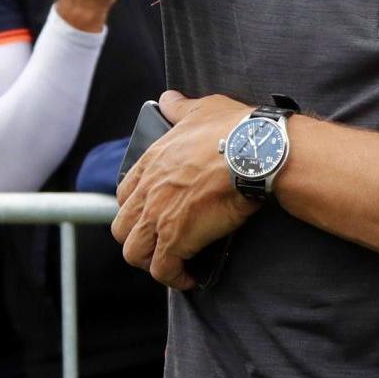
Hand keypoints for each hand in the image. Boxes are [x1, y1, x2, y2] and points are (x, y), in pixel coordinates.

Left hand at [110, 90, 262, 290]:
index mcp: (151, 162)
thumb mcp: (201, 109)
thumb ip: (179, 108)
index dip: (135, 209)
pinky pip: (164, 270)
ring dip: (152, 262)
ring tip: (174, 265)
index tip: (151, 216)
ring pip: (135, 253)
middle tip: (162, 244)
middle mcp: (148, 191)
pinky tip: (190, 279)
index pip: (123, 195)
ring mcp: (159, 217)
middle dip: (139, 240)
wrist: (255, 153)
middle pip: (124, 229)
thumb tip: (168, 98)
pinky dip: (174, 278)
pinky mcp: (177, 239)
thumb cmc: (233, 129)